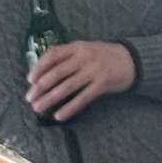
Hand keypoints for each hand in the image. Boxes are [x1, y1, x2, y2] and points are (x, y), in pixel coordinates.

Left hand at [23, 38, 139, 122]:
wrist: (132, 60)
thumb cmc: (103, 56)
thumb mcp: (85, 49)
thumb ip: (68, 56)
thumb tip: (44, 72)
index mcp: (77, 47)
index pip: (53, 55)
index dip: (39, 67)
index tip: (30, 80)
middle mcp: (84, 57)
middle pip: (57, 73)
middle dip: (40, 87)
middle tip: (30, 98)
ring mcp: (93, 71)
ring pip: (67, 87)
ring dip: (50, 99)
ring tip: (38, 108)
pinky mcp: (102, 84)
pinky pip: (82, 98)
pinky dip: (69, 108)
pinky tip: (59, 116)